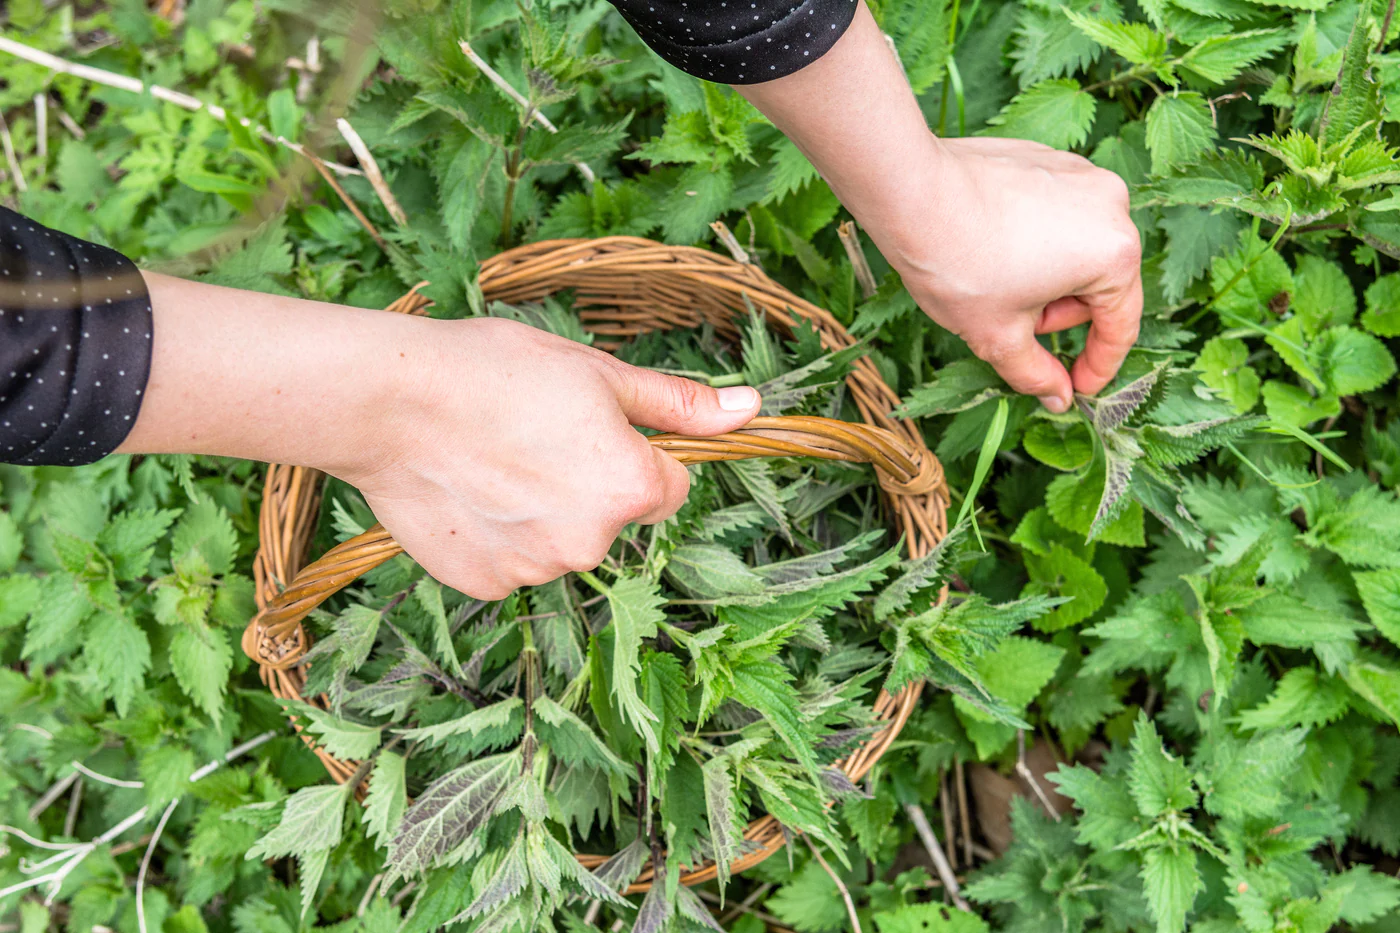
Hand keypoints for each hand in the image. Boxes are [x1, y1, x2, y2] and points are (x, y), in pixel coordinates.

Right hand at [121, 275, 760, 599]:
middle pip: (611, 520)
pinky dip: (496, 535)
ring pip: (559, 542)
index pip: (668, 489)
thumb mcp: (597, 373)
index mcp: (632, 489)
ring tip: (489, 459)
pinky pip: (510, 562)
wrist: (386, 400)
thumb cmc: (495, 370)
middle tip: (530, 435)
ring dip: (539, 512)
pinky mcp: (485, 585)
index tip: (587, 427)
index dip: (634, 454)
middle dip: (584, 486)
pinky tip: (465, 491)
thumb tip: (753, 409)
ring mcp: (535, 570)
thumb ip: (678, 405)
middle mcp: (592, 544)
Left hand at [887, 137, 1141, 409]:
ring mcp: (1079, 174)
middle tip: (1013, 325)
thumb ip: (1036, 372)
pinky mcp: (1047, 158)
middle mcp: (1111, 205)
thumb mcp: (998, 336)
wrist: (910, 193)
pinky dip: (1032, 242)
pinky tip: (990, 251)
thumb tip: (1060, 398)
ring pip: (1076, 248)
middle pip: (1099, 284)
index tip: (1077, 388)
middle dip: (1058, 314)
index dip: (1098, 366)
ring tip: (995, 285)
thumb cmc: (958, 265)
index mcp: (1114, 253)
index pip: (1119, 324)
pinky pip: (1054, 215)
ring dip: (1046, 280)